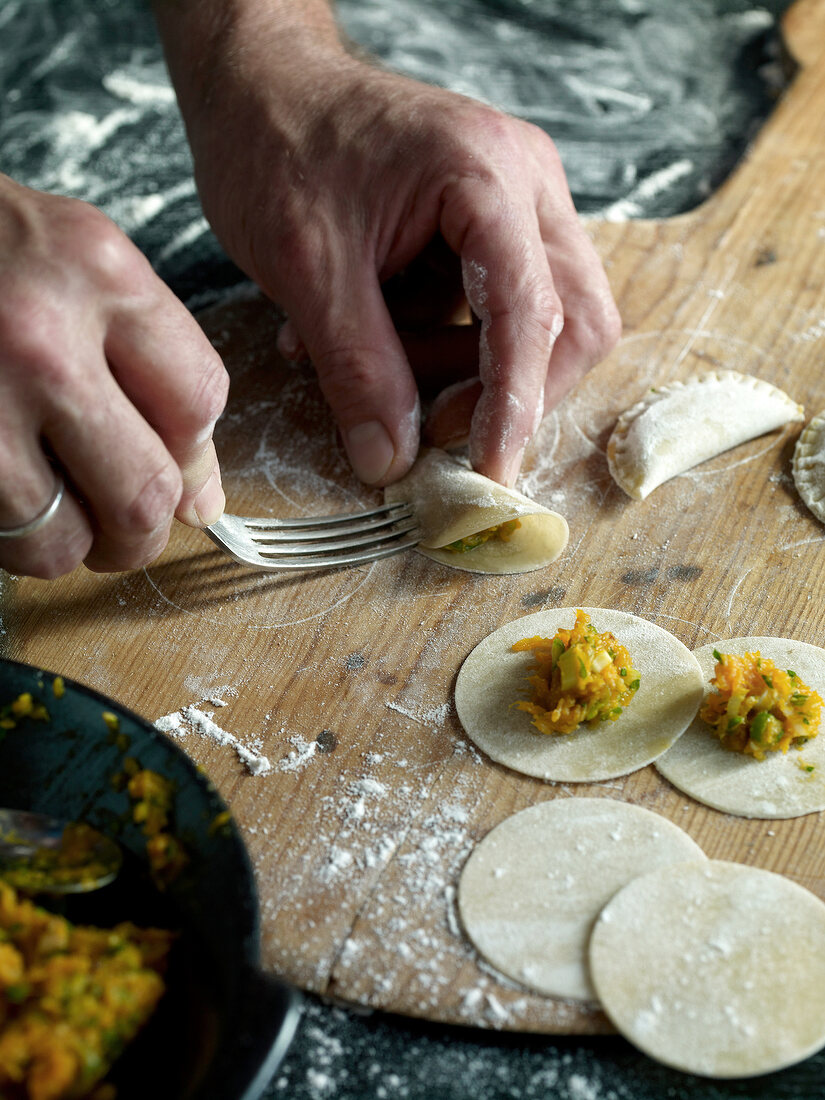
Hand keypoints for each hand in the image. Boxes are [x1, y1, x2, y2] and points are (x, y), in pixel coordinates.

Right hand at [0, 175, 227, 578]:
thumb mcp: (80, 259)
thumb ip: (151, 365)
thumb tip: (200, 499)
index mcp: (99, 274)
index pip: (199, 402)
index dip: (199, 459)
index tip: (185, 475)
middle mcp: (40, 338)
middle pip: (143, 493)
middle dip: (144, 532)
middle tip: (129, 527)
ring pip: (62, 543)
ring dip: (71, 546)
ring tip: (58, 509)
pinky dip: (13, 537)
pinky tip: (7, 490)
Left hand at [156, 4, 620, 487]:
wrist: (257, 83)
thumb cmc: (276, 145)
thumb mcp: (306, 268)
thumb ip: (357, 370)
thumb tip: (392, 461)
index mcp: (485, 176)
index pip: (530, 314)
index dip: (514, 406)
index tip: (488, 473)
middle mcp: (525, 184)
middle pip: (574, 322)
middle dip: (512, 392)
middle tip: (431, 427)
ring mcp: (518, 202)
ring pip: (540, 322)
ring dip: (463, 370)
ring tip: (368, 365)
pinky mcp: (492, 227)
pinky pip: (495, 310)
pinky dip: (443, 345)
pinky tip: (371, 337)